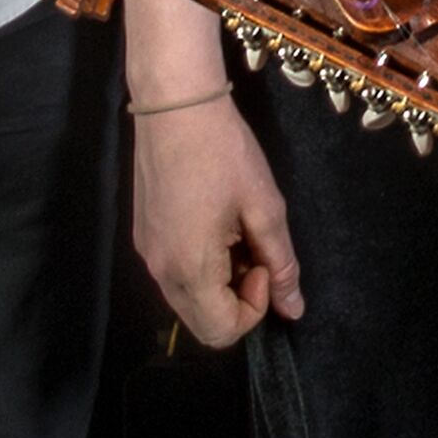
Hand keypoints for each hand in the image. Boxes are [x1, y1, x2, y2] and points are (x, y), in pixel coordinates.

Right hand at [125, 83, 301, 348]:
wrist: (175, 106)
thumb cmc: (225, 153)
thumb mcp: (264, 207)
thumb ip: (280, 263)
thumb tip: (293, 309)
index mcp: (189, 270)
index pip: (221, 331)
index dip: (255, 308)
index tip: (264, 262)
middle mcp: (160, 272)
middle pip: (202, 323)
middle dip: (238, 299)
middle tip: (253, 250)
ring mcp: (147, 254)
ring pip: (189, 299)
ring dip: (221, 282)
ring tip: (237, 233)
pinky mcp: (144, 237)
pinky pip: (176, 273)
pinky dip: (202, 266)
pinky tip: (216, 224)